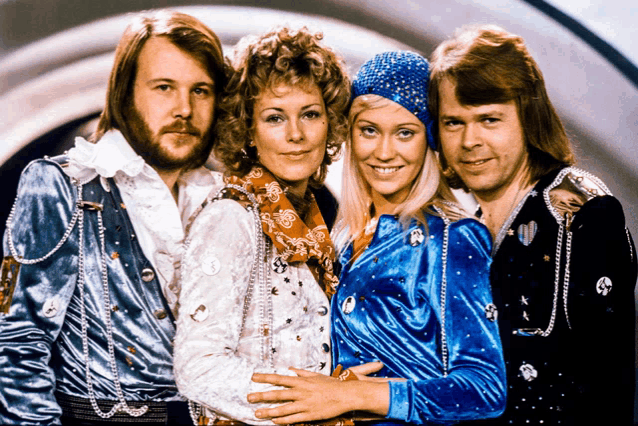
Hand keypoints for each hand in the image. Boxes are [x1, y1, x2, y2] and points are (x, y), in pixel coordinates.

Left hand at [248, 362, 388, 423]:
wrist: (345, 395)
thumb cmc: (330, 384)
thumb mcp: (315, 375)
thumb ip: (301, 372)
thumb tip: (290, 368)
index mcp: (301, 381)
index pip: (279, 378)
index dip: (265, 378)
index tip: (253, 377)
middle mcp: (300, 392)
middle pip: (277, 394)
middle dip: (261, 396)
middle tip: (248, 397)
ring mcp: (304, 404)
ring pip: (282, 408)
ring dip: (268, 411)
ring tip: (257, 413)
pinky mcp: (309, 414)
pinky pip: (293, 418)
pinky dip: (283, 420)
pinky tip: (274, 421)